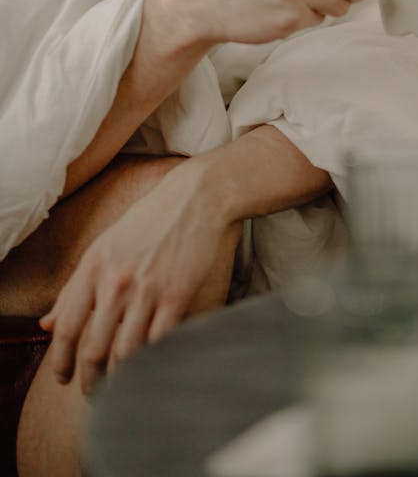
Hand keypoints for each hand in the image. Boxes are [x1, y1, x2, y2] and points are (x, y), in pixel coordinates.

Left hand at [39, 161, 232, 395]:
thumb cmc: (152, 219)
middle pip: (94, 348)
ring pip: (126, 353)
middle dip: (91, 380)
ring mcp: (147, 290)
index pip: (66, 327)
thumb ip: (74, 286)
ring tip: (120, 388)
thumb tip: (46, 324)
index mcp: (94, 267)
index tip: (63, 377)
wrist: (198, 197)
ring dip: (120, 379)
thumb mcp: (105, 245)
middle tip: (92, 392)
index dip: (61, 360)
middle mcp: (116, 281)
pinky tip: (151, 368)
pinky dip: (153, 362)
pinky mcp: (177, 296)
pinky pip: (159, 343)